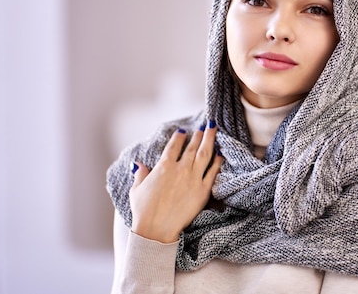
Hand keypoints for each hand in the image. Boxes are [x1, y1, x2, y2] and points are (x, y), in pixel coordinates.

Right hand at [129, 123, 223, 242]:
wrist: (156, 230)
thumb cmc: (143, 212)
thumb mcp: (137, 190)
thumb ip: (140, 174)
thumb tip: (137, 164)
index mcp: (163, 167)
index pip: (173, 146)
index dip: (179, 137)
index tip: (183, 131)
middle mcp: (180, 169)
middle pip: (192, 147)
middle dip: (199, 135)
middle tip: (204, 126)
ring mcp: (193, 179)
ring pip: (204, 154)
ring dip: (209, 140)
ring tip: (213, 130)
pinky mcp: (203, 191)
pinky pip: (213, 172)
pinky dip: (218, 161)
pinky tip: (221, 154)